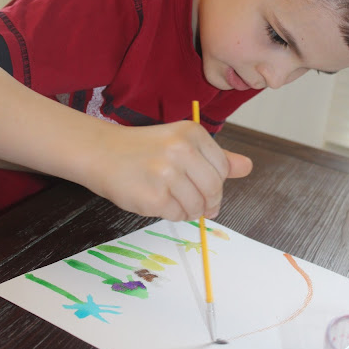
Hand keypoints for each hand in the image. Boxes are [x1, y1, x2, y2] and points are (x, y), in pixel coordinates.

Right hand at [83, 120, 252, 221]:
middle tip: (192, 200)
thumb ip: (216, 157)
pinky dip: (170, 214)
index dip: (214, 183)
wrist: (100, 152)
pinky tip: (156, 200)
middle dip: (207, 202)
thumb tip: (247, 166)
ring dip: (187, 209)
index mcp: (192, 133)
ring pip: (197, 206)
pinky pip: (177, 216)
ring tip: (169, 197)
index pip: (223, 169)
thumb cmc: (143, 148)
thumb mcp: (181, 142)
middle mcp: (181, 150)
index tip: (201, 185)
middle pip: (214, 190)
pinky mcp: (154, 197)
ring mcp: (167, 174)